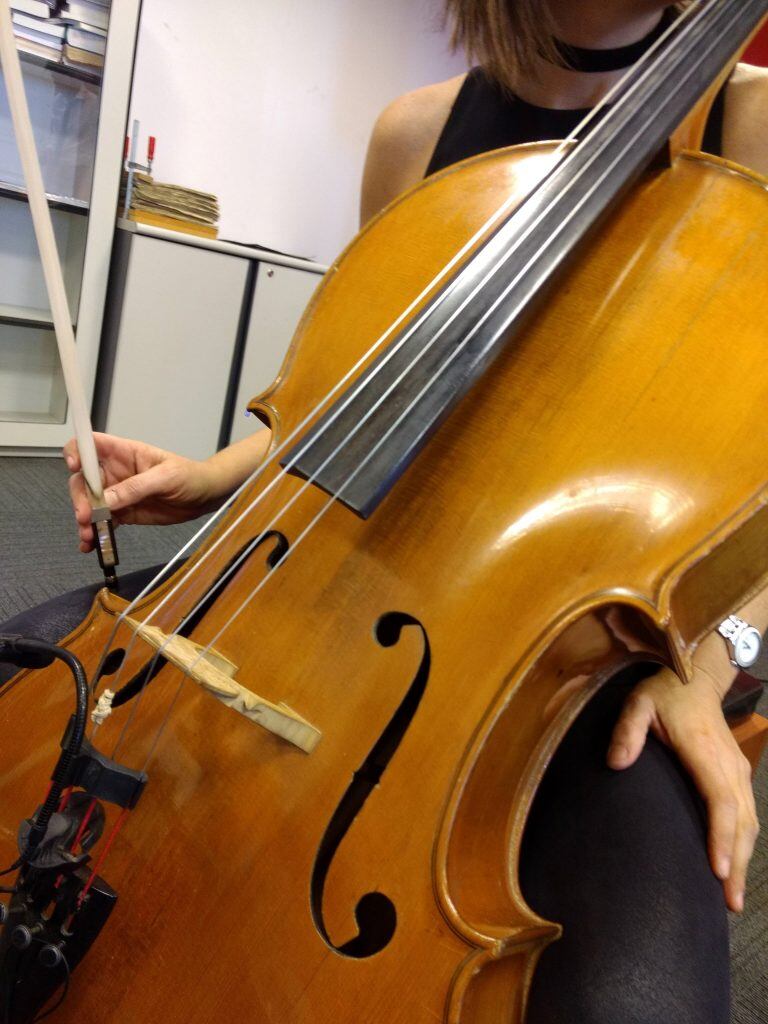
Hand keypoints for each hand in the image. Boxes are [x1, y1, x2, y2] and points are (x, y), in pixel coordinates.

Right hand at [64, 433, 221, 551]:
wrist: (205, 496)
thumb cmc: (190, 476)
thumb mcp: (165, 478)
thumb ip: (135, 487)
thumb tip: (106, 500)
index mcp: (124, 453)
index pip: (90, 444)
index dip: (76, 452)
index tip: (75, 467)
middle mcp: (115, 472)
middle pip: (84, 479)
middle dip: (80, 498)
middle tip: (84, 516)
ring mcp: (118, 493)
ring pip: (90, 504)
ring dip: (84, 520)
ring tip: (88, 536)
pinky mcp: (125, 512)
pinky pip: (104, 522)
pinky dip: (96, 534)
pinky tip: (92, 545)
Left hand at [607, 666, 759, 912]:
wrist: (695, 677)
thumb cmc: (665, 693)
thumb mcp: (638, 704)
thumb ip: (627, 731)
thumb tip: (616, 763)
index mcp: (705, 752)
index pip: (720, 801)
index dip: (721, 837)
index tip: (718, 869)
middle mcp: (728, 765)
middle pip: (742, 822)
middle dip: (737, 863)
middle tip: (729, 902)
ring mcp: (736, 770)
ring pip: (749, 821)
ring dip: (744, 858)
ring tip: (733, 896)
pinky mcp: (736, 773)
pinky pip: (747, 813)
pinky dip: (743, 842)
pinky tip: (734, 864)